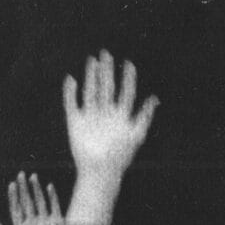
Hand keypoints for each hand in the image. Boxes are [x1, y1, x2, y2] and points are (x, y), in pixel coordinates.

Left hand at [0, 172, 64, 224]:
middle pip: (27, 201)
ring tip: (32, 176)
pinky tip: (48, 186)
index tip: (12, 184)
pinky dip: (52, 196)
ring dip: (36, 189)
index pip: (16, 208)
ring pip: (39, 201)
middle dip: (24, 188)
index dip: (13, 196)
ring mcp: (45, 221)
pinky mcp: (57, 222)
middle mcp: (33, 223)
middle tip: (21, 174)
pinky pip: (55, 206)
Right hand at [62, 52, 157, 189]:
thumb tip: (155, 97)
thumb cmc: (120, 156)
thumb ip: (145, 116)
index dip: (128, 79)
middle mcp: (106, 114)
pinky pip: (71, 103)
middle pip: (107, 87)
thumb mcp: (136, 135)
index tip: (129, 63)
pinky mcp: (75, 122)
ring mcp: (91, 116)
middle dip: (107, 71)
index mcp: (121, 116)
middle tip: (106, 53)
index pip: (126, 92)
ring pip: (91, 91)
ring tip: (92, 61)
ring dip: (91, 76)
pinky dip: (70, 92)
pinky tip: (71, 80)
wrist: (100, 171)